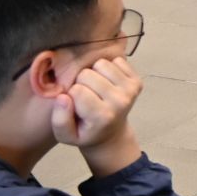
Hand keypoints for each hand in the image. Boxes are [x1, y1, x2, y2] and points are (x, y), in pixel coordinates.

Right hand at [50, 56, 143, 173]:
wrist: (111, 133)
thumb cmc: (84, 132)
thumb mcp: (64, 135)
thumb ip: (59, 119)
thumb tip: (62, 97)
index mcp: (102, 116)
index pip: (77, 90)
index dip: (70, 95)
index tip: (75, 104)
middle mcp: (120, 101)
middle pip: (87, 74)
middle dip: (80, 83)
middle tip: (85, 96)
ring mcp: (130, 90)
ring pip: (101, 64)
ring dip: (94, 73)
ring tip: (94, 88)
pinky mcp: (137, 81)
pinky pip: (117, 60)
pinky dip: (108, 69)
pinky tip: (106, 82)